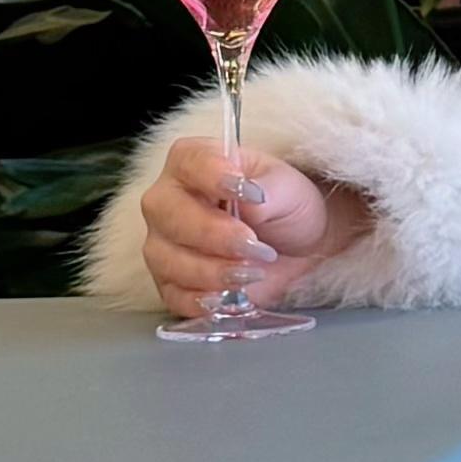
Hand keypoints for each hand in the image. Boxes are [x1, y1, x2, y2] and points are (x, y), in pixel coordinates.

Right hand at [140, 136, 355, 323]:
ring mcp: (163, 243)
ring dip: (210, 271)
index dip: (211, 175)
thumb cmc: (285, 206)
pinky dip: (202, 301)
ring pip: (165, 258)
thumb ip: (270, 189)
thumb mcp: (289, 188)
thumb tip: (251, 199)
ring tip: (252, 273)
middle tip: (254, 246)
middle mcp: (168, 200)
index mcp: (192, 163)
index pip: (186, 160)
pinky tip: (231, 298)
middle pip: (166, 212)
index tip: (245, 190)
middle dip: (212, 234)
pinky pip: (172, 295)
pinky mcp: (170, 282)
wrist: (296, 247)